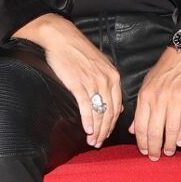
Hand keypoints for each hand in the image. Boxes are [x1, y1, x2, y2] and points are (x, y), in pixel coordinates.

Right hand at [13, 13, 122, 146]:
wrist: (62, 38)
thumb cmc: (78, 51)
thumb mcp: (101, 66)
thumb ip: (109, 85)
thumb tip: (116, 106)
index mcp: (114, 77)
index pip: (117, 107)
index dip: (112, 124)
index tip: (106, 135)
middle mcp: (107, 81)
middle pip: (110, 112)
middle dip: (105, 131)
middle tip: (99, 143)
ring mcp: (93, 82)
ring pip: (99, 112)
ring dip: (97, 129)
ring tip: (92, 141)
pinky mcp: (79, 83)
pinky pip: (86, 106)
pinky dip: (87, 120)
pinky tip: (87, 129)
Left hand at [130, 47, 180, 159]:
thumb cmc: (165, 71)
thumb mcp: (146, 86)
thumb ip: (140, 109)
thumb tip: (132, 129)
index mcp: (144, 96)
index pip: (140, 124)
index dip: (141, 140)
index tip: (143, 151)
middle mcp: (157, 99)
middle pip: (153, 129)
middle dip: (153, 146)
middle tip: (154, 157)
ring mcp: (174, 99)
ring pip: (170, 128)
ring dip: (168, 144)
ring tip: (168, 153)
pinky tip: (180, 142)